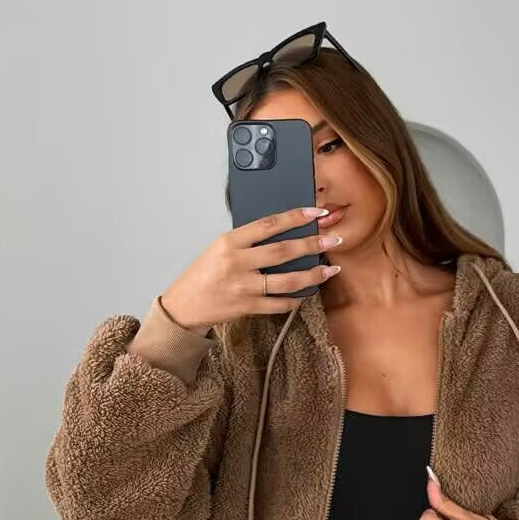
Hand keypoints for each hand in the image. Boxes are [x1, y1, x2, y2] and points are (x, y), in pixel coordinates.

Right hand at [161, 206, 342, 331]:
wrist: (184, 305)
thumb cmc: (202, 274)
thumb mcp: (219, 248)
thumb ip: (246, 241)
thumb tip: (281, 233)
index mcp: (230, 241)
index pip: (268, 224)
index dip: (295, 217)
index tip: (316, 212)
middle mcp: (238, 263)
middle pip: (284, 251)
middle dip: (313, 244)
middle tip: (334, 240)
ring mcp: (244, 287)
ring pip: (287, 281)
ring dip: (313, 275)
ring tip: (330, 270)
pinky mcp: (248, 307)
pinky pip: (279, 304)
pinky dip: (295, 299)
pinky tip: (306, 293)